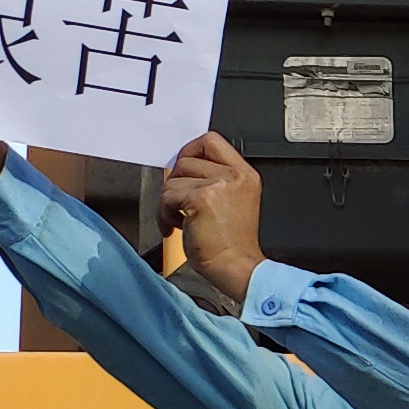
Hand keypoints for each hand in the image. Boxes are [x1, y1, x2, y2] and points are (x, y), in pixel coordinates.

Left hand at [163, 131, 265, 301]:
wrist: (237, 268)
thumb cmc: (233, 245)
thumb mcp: (235, 202)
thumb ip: (216, 181)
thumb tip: (183, 170)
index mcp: (244, 174)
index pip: (211, 141)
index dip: (190, 151)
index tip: (182, 170)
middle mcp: (234, 176)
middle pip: (187, 159)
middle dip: (175, 182)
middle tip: (178, 203)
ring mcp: (218, 185)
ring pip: (174, 178)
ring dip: (168, 201)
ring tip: (178, 220)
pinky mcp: (201, 199)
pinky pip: (168, 196)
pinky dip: (164, 213)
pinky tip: (175, 226)